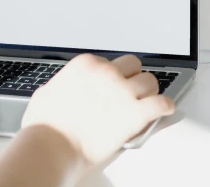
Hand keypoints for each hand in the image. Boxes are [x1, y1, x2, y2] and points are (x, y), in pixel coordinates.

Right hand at [21, 53, 174, 166]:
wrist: (52, 147)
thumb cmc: (45, 126)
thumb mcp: (45, 94)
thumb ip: (59, 86)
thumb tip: (58, 90)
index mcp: (86, 65)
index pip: (110, 62)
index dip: (113, 76)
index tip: (114, 85)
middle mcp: (106, 73)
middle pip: (134, 66)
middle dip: (133, 78)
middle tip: (132, 91)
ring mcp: (122, 92)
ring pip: (150, 82)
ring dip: (149, 92)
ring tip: (148, 101)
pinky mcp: (135, 113)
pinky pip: (161, 103)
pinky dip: (165, 106)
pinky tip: (164, 109)